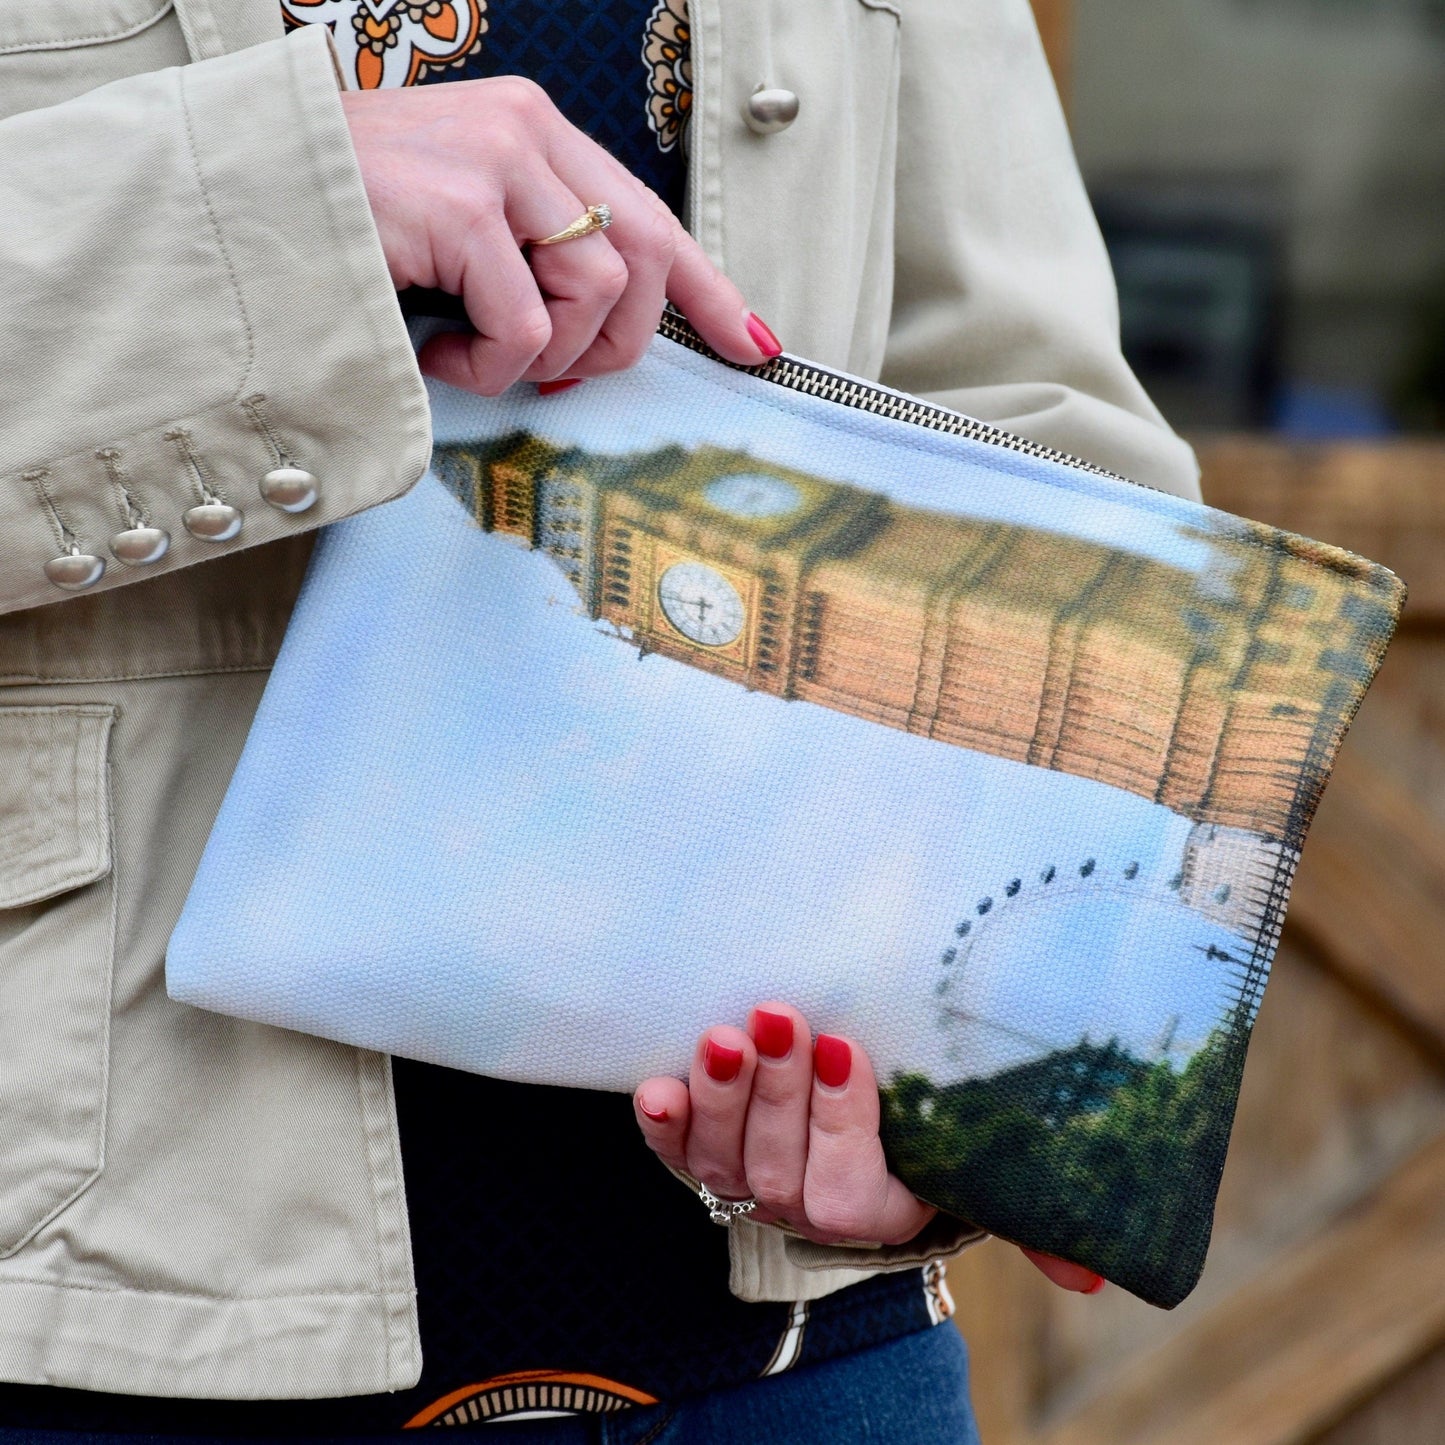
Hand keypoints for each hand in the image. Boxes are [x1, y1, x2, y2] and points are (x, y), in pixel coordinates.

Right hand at [340, 78, 778, 395]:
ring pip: (599, 295)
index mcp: (531, 132)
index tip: (750, 343)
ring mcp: (494, 161)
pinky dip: (490, 366)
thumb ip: (526, 258)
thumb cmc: (340, 225)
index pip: (648, 214)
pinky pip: (527, 326)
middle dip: (615, 343)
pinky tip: (439, 355)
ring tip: (471, 354)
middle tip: (553, 370)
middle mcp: (525, 131)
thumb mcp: (453, 228)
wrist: (235, 199)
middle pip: (644, 260)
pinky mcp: (460, 206)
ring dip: (542, 356)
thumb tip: (588, 336)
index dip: (707, 289)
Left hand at [634, 1002, 1105, 1292]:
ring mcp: (746, 1184)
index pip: (854, 1187)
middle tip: (782, 1016)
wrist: (844, 1141)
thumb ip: (1027, 1215)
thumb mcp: (976, 1174)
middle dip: (779, 1089)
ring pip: (723, 1158)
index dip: (844, 1121)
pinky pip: (672, 1154)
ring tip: (723, 1034)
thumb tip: (1098, 1285)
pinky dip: (661, 1123)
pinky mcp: (698, 1158)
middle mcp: (803, 1208)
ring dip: (719, 1096)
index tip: (849, 1046)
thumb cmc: (922, 1139)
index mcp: (876, 1211)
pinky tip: (651, 1087)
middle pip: (780, 1166)